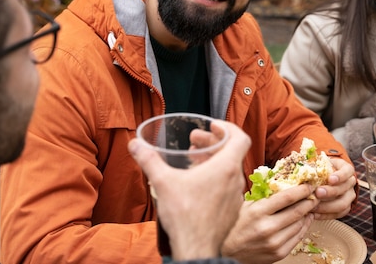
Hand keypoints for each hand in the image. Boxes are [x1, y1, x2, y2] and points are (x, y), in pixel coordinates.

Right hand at [128, 120, 250, 260]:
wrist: (196, 249)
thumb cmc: (184, 215)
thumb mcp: (162, 182)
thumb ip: (148, 159)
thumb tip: (134, 144)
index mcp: (226, 167)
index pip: (241, 137)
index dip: (228, 127)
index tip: (212, 126)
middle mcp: (236, 179)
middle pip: (232, 151)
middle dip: (213, 141)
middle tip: (194, 140)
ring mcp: (235, 195)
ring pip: (229, 168)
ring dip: (213, 159)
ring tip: (192, 159)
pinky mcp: (231, 209)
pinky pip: (227, 185)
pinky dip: (215, 176)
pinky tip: (196, 182)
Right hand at [221, 184, 317, 263]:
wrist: (227, 252)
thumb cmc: (235, 225)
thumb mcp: (246, 205)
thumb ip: (263, 195)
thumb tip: (283, 181)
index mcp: (258, 212)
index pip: (287, 197)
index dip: (302, 190)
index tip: (309, 184)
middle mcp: (267, 227)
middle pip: (297, 211)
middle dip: (309, 200)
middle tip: (316, 193)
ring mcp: (274, 242)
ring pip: (299, 224)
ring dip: (308, 213)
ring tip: (310, 206)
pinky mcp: (278, 253)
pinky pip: (297, 238)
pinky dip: (303, 227)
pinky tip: (304, 220)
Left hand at [312, 158, 356, 219]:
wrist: (324, 178)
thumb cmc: (319, 169)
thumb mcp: (319, 164)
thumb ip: (314, 167)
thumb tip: (303, 170)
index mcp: (346, 169)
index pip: (347, 171)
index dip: (340, 176)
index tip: (330, 179)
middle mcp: (350, 183)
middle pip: (344, 189)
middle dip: (331, 192)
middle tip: (317, 193)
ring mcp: (349, 196)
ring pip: (343, 204)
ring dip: (327, 206)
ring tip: (313, 206)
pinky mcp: (345, 208)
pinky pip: (338, 214)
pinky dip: (325, 215)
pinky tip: (314, 214)